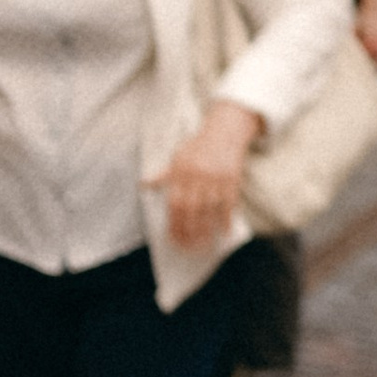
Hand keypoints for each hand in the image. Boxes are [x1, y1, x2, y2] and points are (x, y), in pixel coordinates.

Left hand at [152, 98, 260, 249]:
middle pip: (191, 210)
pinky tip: (225, 231)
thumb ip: (163, 174)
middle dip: (189, 231)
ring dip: (207, 229)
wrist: (225, 129)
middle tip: (189, 247)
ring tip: (204, 244)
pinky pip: (229, 203)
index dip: (174, 224)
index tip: (174, 239)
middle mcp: (197, 176)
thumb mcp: (177, 157)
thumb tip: (144, 184)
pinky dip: (227, 219)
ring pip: (209, 209)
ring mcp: (215, 178)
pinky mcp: (232, 179)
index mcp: (181, 172)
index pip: (174, 204)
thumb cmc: (199, 146)